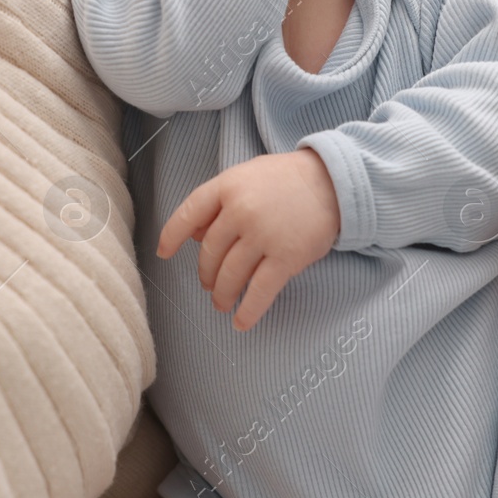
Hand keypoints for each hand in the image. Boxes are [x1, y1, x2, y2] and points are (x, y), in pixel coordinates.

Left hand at [157, 148, 341, 329]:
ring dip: (223, 295)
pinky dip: (247, 311)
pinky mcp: (286, 257)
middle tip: (209, 286)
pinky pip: (259, 292)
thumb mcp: (247, 176)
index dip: (171, 236)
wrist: (334, 182)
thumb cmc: (287, 179)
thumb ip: (220, 202)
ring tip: (222, 303)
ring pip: (230, 276)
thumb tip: (194, 235)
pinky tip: (241, 321)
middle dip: (206, 274)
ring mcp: (263, 235)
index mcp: (228, 186)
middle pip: (210, 253)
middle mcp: (241, 211)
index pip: (188, 213)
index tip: (163, 253)